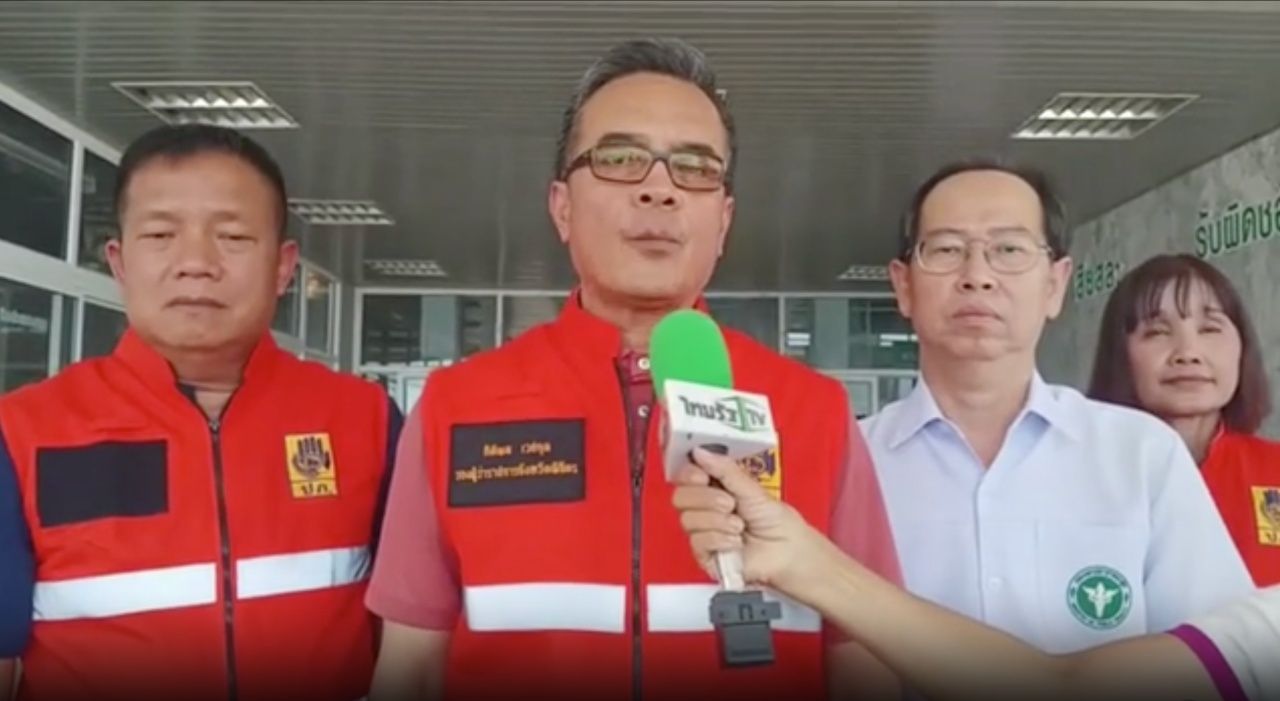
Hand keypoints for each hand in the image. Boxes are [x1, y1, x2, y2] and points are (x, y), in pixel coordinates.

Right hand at [671, 447, 831, 597]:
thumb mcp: (751, 488)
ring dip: (717, 521)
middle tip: (729, 502)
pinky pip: (697, 541)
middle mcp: (704, 508)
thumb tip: (700, 452)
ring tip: (739, 525)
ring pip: (688, 519)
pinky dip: (719, 539)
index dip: (688, 473)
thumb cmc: (774, 520)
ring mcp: (702, 531)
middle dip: (705, 498)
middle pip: (680, 497)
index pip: (685, 476)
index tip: (701, 475)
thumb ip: (725, 470)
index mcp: (713, 487)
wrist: (787, 550)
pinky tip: (736, 541)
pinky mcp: (705, 554)